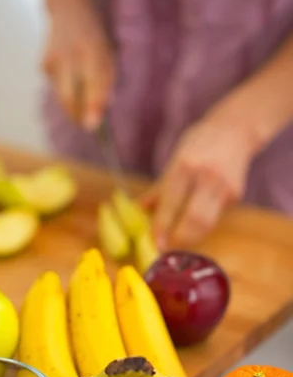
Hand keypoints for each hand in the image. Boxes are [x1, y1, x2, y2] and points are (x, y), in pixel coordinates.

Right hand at [42, 0, 114, 129]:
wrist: (67, 11)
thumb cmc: (93, 38)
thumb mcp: (107, 57)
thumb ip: (105, 85)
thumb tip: (97, 117)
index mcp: (91, 51)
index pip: (92, 84)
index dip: (92, 107)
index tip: (92, 127)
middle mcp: (69, 55)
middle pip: (69, 97)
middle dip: (76, 115)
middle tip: (84, 124)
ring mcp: (53, 59)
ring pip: (62, 95)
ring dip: (72, 102)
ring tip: (80, 86)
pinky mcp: (43, 64)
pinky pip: (56, 87)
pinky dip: (64, 87)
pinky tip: (68, 72)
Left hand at [141, 96, 259, 248]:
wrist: (236, 129)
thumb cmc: (199, 143)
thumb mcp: (175, 159)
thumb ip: (159, 189)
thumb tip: (139, 210)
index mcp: (185, 166)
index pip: (171, 204)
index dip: (162, 227)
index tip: (154, 242)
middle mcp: (206, 176)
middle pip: (194, 220)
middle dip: (178, 239)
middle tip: (166, 247)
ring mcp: (224, 187)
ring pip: (207, 224)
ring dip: (190, 237)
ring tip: (177, 239)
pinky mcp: (235, 194)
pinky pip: (215, 216)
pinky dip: (202, 223)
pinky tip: (195, 220)